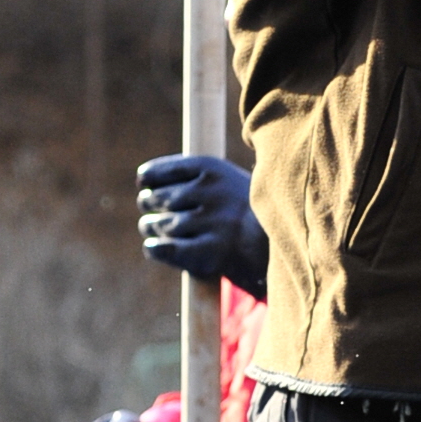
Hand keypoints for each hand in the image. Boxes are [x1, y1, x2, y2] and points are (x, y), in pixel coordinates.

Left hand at [136, 155, 268, 290]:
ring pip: (160, 225)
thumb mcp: (222, 180)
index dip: (147, 181)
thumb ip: (185, 175)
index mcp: (212, 168)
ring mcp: (212, 223)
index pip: (157, 173)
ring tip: (157, 228)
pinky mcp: (211, 253)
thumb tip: (142, 179)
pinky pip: (167, 250)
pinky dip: (155, 249)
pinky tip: (154, 247)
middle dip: (149, 205)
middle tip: (153, 211)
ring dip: (152, 228)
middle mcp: (212, 193)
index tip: (148, 187)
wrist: (277, 246)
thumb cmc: (241, 211)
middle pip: (156, 199)